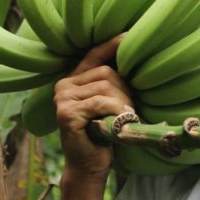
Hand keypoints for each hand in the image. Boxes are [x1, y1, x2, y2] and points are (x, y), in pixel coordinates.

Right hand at [54, 35, 132, 176]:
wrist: (90, 166)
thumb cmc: (105, 134)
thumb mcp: (111, 104)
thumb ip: (114, 84)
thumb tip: (137, 58)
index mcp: (73, 80)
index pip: (94, 55)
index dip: (112, 45)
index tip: (128, 34)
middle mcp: (63, 85)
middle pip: (107, 72)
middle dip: (125, 92)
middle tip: (126, 113)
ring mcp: (62, 99)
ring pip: (107, 87)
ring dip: (122, 105)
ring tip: (120, 121)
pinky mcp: (66, 113)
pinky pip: (101, 102)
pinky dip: (115, 112)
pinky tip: (115, 124)